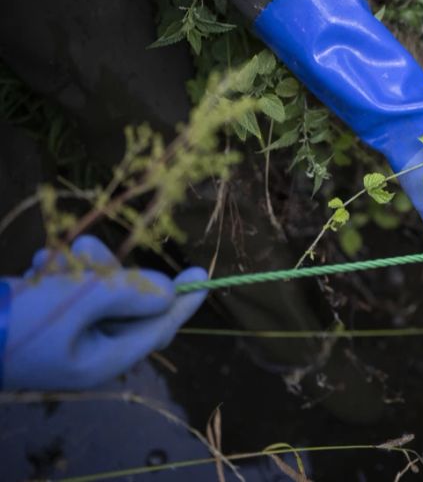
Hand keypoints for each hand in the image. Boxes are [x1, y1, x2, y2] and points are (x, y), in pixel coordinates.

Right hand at [0, 235, 206, 389]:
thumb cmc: (14, 322)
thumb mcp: (74, 303)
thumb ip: (127, 293)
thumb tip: (171, 290)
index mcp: (105, 359)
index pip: (159, 329)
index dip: (183, 301)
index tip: (204, 274)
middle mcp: (94, 347)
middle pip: (134, 301)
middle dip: (115, 275)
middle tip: (90, 263)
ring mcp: (74, 329)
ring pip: (105, 285)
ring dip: (84, 267)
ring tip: (51, 264)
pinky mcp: (55, 311)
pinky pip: (78, 282)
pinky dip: (63, 268)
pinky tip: (39, 266)